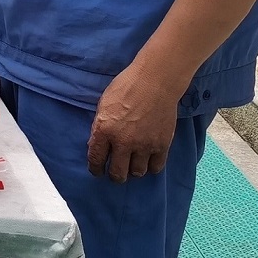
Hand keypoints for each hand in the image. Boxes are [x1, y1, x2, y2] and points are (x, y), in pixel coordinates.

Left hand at [87, 64, 182, 181]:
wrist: (155, 82)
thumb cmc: (126, 88)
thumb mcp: (104, 105)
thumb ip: (100, 127)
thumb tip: (97, 145)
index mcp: (104, 130)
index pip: (96, 159)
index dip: (95, 169)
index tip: (97, 171)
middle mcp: (124, 142)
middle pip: (118, 173)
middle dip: (115, 176)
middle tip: (116, 173)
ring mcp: (144, 145)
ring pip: (137, 172)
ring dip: (133, 171)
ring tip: (133, 164)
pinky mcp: (162, 145)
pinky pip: (156, 167)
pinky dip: (151, 167)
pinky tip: (148, 161)